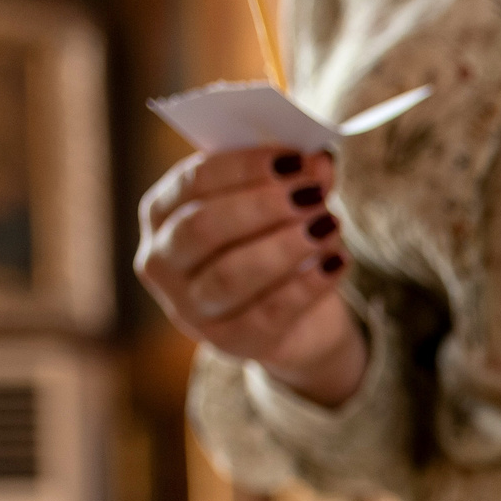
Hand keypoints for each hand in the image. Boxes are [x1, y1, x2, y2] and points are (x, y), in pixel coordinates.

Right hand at [135, 146, 368, 408]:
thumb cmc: (278, 247)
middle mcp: (162, 261)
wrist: (299, 320)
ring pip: (231, 275)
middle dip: (261, 206)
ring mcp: (190, 308)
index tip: (293, 158)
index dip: (244, 167)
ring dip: (283, 247)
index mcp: (163, 213)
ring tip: (328, 225)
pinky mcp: (229, 343)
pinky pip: (267, 314)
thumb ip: (298, 181)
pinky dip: (306, 285)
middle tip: (310, 194)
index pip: (194, 182)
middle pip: (204, 228)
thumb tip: (319, 159)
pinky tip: (338, 261)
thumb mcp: (286, 209)